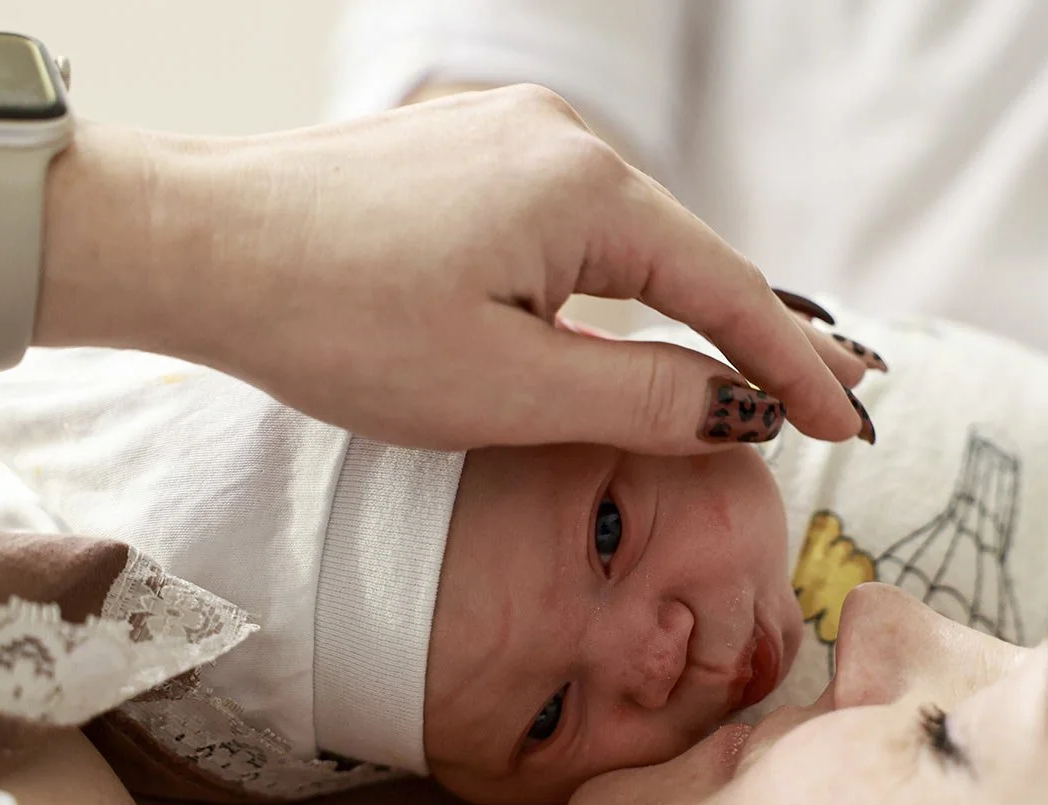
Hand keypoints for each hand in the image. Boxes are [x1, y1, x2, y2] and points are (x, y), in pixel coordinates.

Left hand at [36, 88, 874, 453]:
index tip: (853, 424)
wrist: (194, 247)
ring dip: (689, 306)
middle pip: (691, 254)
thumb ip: (643, 395)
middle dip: (761, 333)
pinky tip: (638, 310)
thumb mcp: (507, 388)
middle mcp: (561, 139)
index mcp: (586, 189)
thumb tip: (741, 404)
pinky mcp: (468, 155)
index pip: (730, 290)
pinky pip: (573, 224)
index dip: (797, 366)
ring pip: (632, 240)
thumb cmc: (336, 321)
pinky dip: (620, 281)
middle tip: (838, 391)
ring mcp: (509, 137)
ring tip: (754, 364)